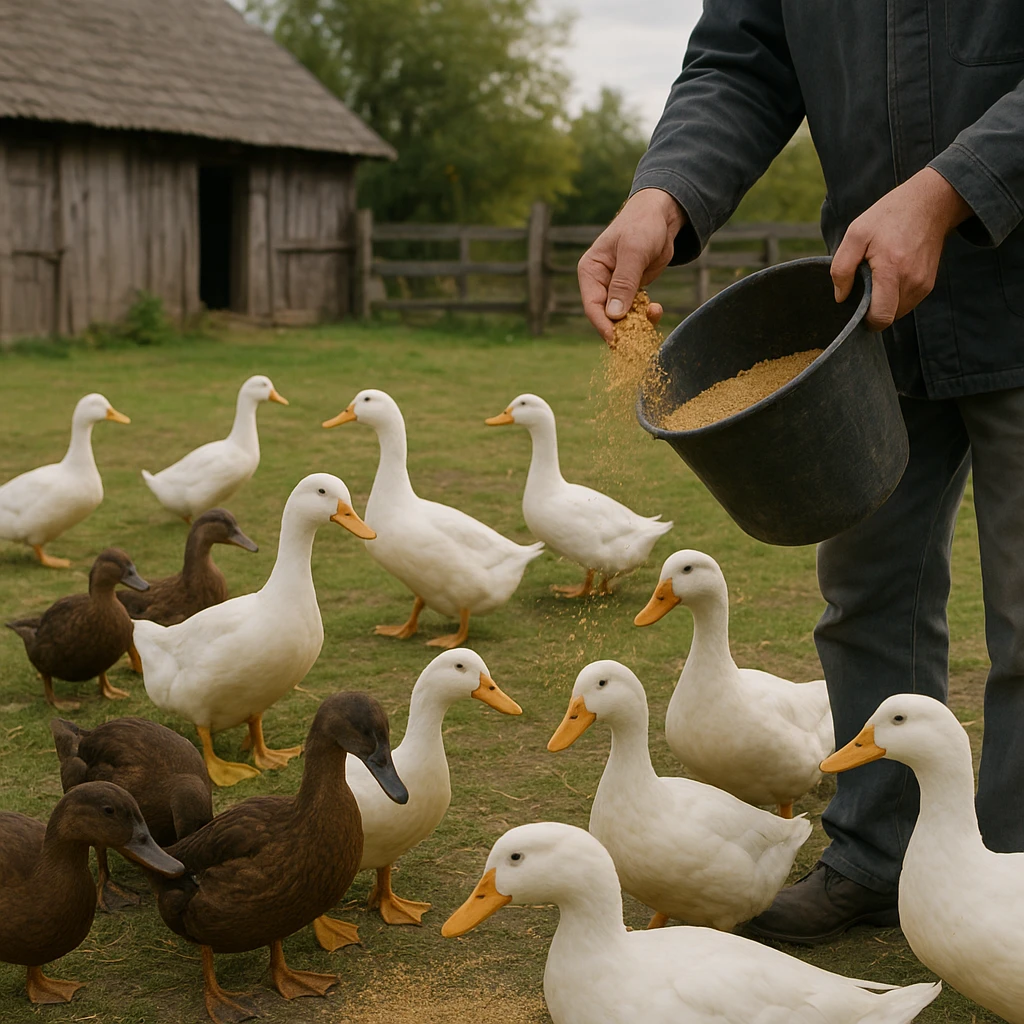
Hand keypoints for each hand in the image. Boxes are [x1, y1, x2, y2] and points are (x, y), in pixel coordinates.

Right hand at [578, 188, 685, 342]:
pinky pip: (635, 311)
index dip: (602, 324)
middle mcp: (600, 283)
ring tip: (654, 315)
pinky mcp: (632, 292)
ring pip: (621, 317)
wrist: (661, 217)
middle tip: (636, 337)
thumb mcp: (633, 252)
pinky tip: (656, 310)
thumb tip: (614, 315)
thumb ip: (624, 282)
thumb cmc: (642, 226)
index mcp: (591, 271)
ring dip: (636, 322)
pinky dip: (646, 315)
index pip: (592, 304)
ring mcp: (616, 289)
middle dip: (621, 327)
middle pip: (605, 315)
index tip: (614, 339)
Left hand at [831, 167, 971, 330]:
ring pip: (898, 312)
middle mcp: (912, 282)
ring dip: (884, 302)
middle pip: (888, 318)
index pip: (880, 317)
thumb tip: (841, 297)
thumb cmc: (888, 217)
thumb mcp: (856, 233)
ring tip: (879, 276)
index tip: (855, 306)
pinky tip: (890, 276)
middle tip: (864, 286)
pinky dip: (895, 296)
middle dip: (873, 310)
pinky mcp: (929, 284)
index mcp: (892, 270)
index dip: (864, 319)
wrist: (929, 203)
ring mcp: (924, 284)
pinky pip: (906, 302)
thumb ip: (842, 268)